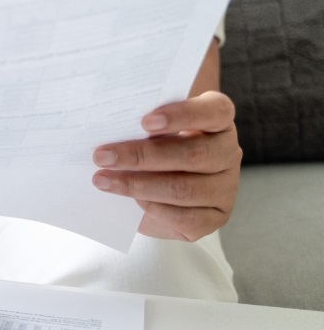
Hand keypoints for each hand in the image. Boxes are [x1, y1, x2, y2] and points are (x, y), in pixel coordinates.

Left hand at [92, 91, 241, 241]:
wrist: (155, 181)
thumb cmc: (149, 142)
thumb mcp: (146, 127)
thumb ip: (139, 122)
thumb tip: (108, 130)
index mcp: (218, 118)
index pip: (214, 111)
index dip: (182, 115)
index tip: (145, 122)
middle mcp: (228, 151)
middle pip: (193, 154)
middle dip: (142, 156)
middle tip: (102, 156)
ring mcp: (226, 186)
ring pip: (185, 189)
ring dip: (137, 186)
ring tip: (103, 181)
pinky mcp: (216, 216)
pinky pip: (186, 218)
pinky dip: (154, 209)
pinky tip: (131, 201)